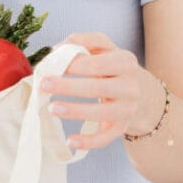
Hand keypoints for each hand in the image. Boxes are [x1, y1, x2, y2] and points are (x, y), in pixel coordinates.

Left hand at [41, 32, 163, 149]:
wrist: (139, 91)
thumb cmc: (113, 66)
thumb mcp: (104, 47)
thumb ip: (82, 40)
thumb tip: (58, 49)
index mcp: (126, 62)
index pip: (97, 63)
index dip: (73, 64)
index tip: (52, 64)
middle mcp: (131, 86)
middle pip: (98, 87)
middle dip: (68, 86)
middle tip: (43, 84)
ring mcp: (127, 109)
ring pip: (101, 113)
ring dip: (75, 111)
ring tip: (52, 108)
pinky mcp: (121, 128)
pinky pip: (105, 138)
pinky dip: (89, 142)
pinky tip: (70, 141)